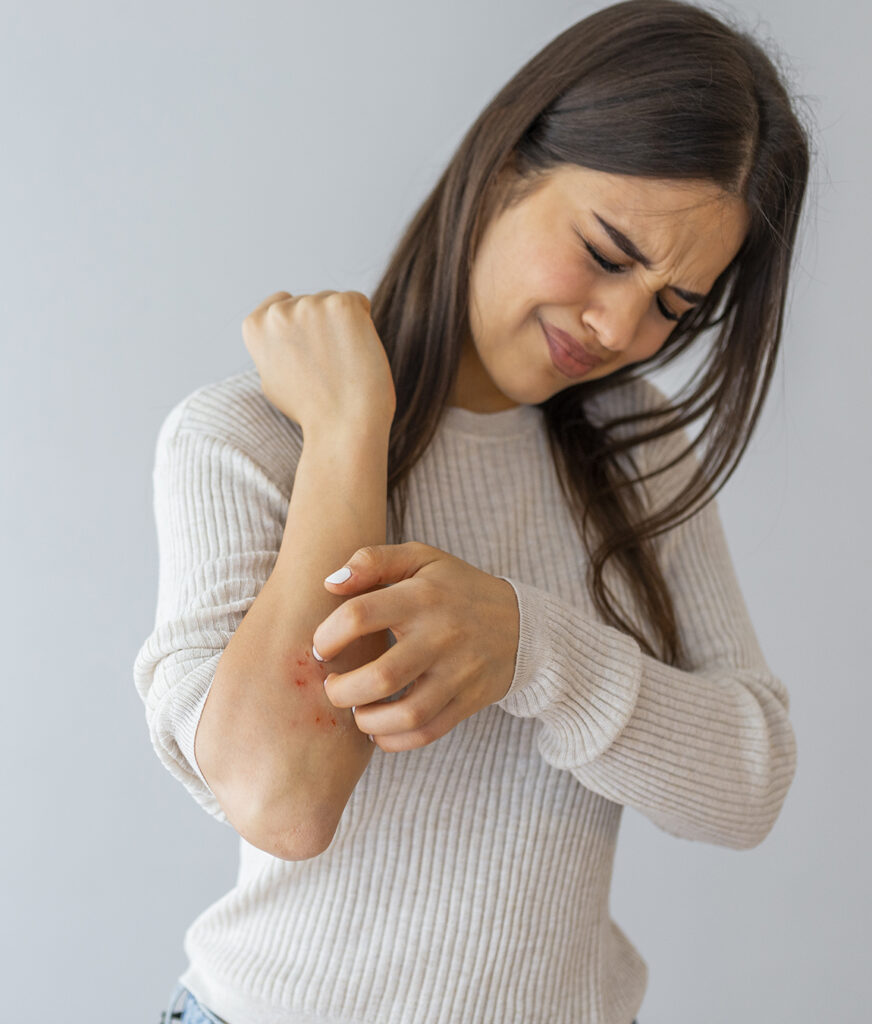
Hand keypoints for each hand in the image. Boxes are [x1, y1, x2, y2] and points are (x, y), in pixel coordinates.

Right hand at [241, 289, 396, 434]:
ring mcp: (310, 305)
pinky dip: (364, 324)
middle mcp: (278, 312)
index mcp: (255, 327)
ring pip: (333, 302)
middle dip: (322, 326)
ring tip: (342, 364)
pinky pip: (359, 303)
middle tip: (328, 367)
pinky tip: (357, 353)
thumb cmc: (312, 411)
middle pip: (309, 302)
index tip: (308, 355)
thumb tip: (282, 331)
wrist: (343, 427)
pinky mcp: (342, 305)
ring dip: (342, 326)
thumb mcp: (272, 379)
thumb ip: (273, 348)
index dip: (300, 329)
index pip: (280, 303)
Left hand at [311, 542, 519, 751]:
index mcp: (422, 596)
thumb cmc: (455, 588)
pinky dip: (394, 740)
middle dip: (341, 690)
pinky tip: (379, 729)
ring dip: (367, 721)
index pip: (360, 616)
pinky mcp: (467, 701)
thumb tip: (330, 584)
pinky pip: (426, 733)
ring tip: (356, 710)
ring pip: (406, 714)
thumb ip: (373, 560)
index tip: (322, 647)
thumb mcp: (420, 559)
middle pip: (381, 676)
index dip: (327, 636)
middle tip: (332, 685)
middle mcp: (441, 637)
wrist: (520, 623)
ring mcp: (457, 673)